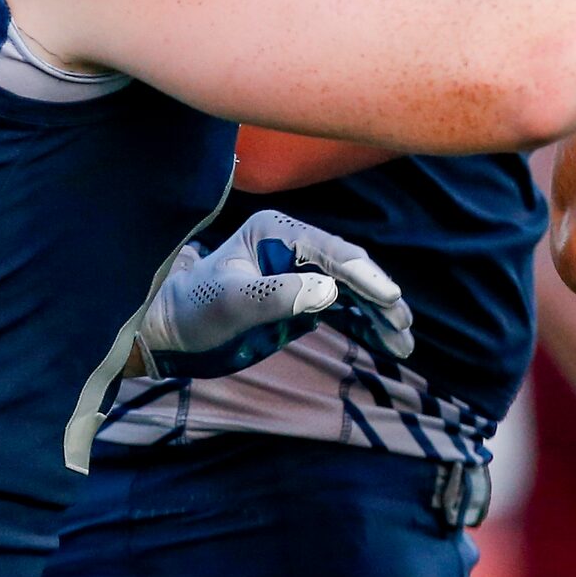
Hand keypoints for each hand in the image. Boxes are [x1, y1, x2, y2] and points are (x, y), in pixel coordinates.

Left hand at [135, 210, 413, 378]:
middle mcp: (297, 246)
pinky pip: (346, 309)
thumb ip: (277, 295)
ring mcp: (303, 273)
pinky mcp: (305, 299)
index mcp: (278, 232)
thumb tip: (330, 292)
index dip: (364, 275)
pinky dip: (368, 325)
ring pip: (355, 291)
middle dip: (380, 296)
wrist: (172, 332)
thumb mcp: (230, 301)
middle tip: (401, 324)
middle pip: (351, 269)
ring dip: (380, 314)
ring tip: (402, 342)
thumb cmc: (194, 309)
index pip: (331, 251)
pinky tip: (389, 344)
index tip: (390, 298)